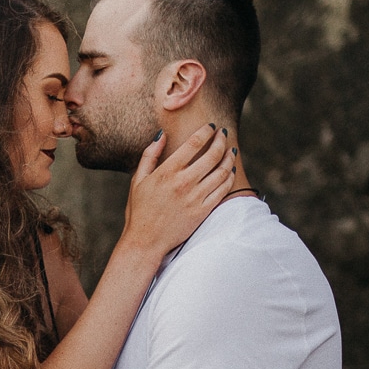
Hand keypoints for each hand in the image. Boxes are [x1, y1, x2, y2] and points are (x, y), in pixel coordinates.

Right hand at [116, 123, 235, 257]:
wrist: (145, 241)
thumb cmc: (139, 210)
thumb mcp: (138, 180)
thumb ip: (149, 155)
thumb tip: (161, 135)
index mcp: (167, 172)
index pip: (194, 143)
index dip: (206, 131)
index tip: (211, 127)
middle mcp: (183, 183)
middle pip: (212, 154)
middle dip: (221, 140)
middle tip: (223, 135)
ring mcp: (195, 198)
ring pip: (222, 171)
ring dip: (229, 157)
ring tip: (230, 150)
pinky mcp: (203, 211)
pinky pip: (223, 190)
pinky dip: (229, 178)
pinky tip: (230, 171)